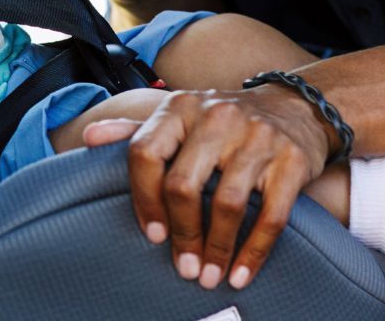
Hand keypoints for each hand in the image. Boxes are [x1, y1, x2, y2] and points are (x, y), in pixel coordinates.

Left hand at [82, 87, 333, 291]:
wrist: (295, 107)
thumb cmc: (223, 121)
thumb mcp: (179, 116)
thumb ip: (135, 130)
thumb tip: (89, 138)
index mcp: (180, 107)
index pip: (145, 154)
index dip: (143, 200)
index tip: (152, 234)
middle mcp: (217, 116)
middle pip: (183, 185)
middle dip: (181, 233)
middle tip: (184, 266)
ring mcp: (257, 137)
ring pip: (227, 204)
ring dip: (216, 249)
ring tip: (210, 275)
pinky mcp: (291, 160)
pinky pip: (271, 216)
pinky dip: (254, 251)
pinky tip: (240, 272)